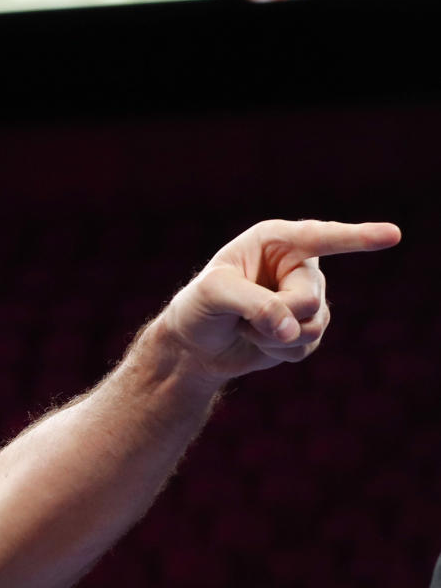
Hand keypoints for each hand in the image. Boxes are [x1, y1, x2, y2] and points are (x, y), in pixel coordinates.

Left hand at [161, 219, 400, 382]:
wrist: (194, 345)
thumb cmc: (199, 306)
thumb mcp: (215, 294)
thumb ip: (256, 305)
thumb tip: (292, 331)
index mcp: (276, 240)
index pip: (322, 237)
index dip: (358, 237)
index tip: (392, 235)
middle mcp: (297, 264)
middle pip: (309, 298)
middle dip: (275, 316)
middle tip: (241, 316)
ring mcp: (306, 296)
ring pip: (313, 325)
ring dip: (273, 336)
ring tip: (246, 326)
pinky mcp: (308, 327)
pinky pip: (308, 346)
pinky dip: (277, 351)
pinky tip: (258, 341)